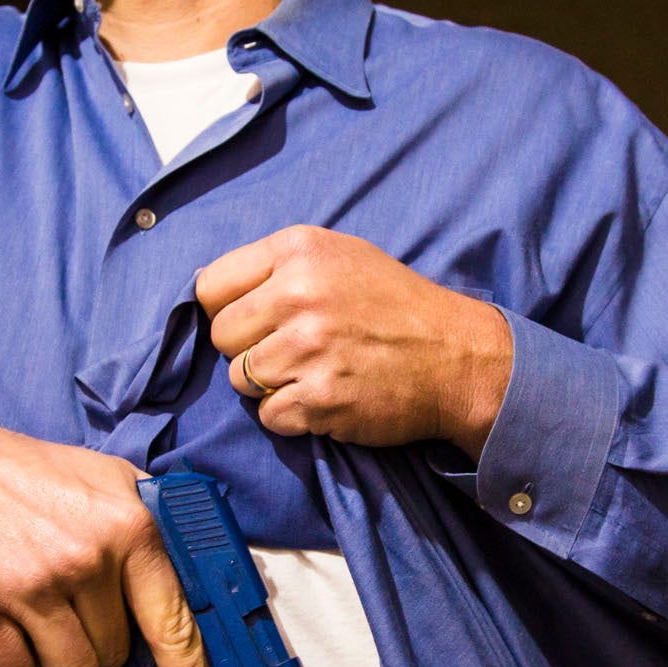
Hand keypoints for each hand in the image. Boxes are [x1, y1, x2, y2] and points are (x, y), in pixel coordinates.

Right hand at [0, 407, 215, 666]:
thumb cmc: (27, 477)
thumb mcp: (107, 479)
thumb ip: (155, 531)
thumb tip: (197, 594)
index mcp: (130, 525)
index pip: (175, 624)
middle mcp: (86, 556)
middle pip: (113, 657)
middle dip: (93, 639)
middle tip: (63, 595)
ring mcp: (30, 583)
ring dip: (54, 656)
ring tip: (32, 605)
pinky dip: (10, 661)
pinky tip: (1, 615)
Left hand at [196, 225, 512, 456]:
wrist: (457, 357)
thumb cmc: (394, 306)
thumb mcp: (340, 256)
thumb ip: (277, 268)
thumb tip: (211, 295)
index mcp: (299, 250)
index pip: (210, 287)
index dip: (228, 310)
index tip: (255, 321)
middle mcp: (300, 293)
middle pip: (222, 337)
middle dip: (248, 349)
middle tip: (294, 350)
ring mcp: (309, 348)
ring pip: (240, 380)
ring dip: (271, 385)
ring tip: (316, 371)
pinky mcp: (321, 398)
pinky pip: (269, 416)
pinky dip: (293, 415)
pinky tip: (326, 397)